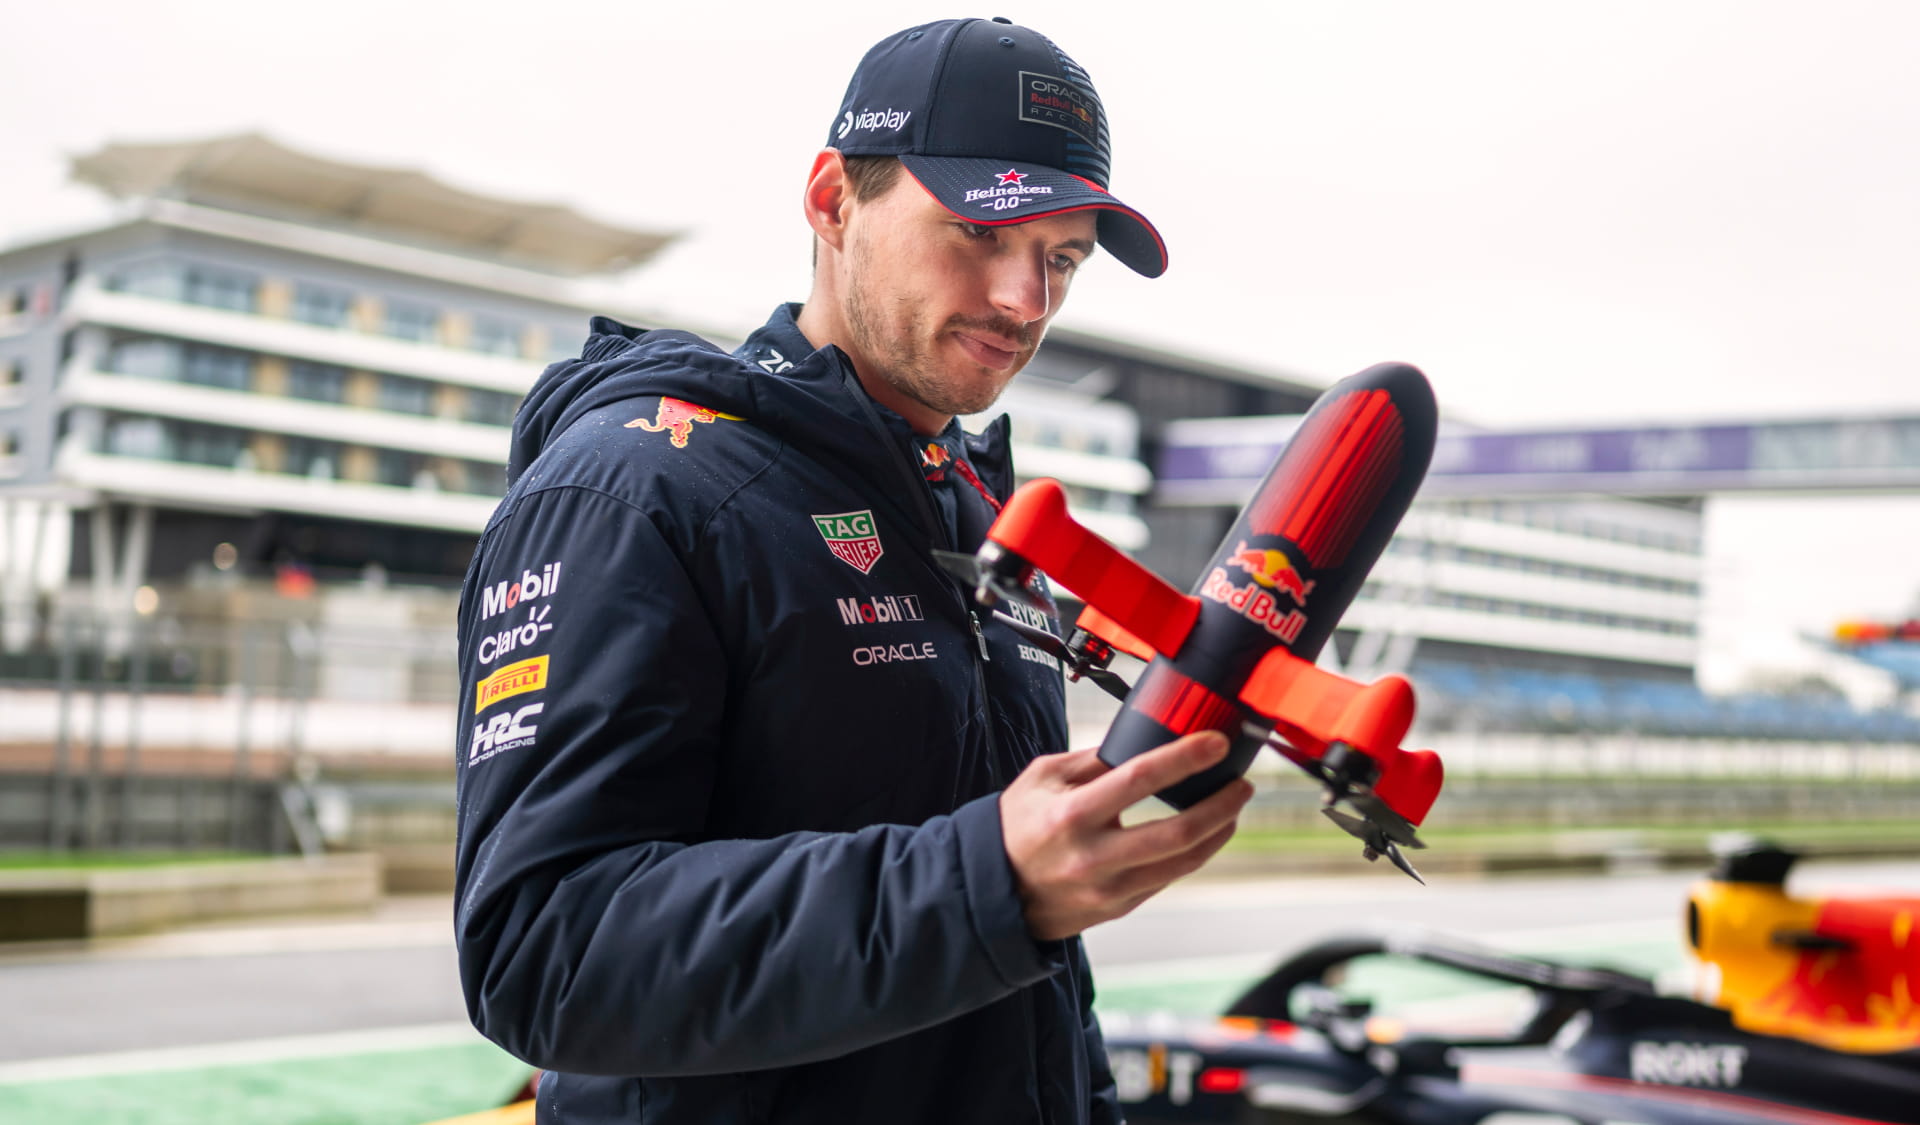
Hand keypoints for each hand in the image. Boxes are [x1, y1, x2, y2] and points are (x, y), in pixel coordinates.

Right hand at [999, 731, 1252, 941]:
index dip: (1184, 759)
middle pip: (1177, 832)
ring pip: (1182, 861)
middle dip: (1221, 806)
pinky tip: (1203, 833)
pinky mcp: (1119, 907)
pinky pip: (1168, 878)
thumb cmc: (1015, 827)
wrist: (992, 892)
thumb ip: (1091, 761)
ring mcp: (1108, 889)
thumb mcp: (1041, 779)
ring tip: (1232, 807)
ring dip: (1217, 831)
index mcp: (1071, 816)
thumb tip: (1142, 744)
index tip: (1215, 743)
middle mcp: (1093, 857)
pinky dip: (1192, 853)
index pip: (1139, 780)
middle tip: (1241, 784)